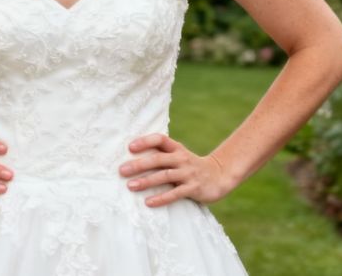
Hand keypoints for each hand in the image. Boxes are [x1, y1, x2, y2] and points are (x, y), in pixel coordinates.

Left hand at [118, 133, 232, 206]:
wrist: (219, 175)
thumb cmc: (190, 165)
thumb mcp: (179, 155)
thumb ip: (162, 153)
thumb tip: (134, 154)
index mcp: (177, 148)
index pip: (160, 139)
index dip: (145, 141)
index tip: (130, 147)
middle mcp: (182, 158)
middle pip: (158, 159)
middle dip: (139, 164)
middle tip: (122, 170)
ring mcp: (188, 173)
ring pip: (164, 176)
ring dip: (146, 181)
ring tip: (131, 186)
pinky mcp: (193, 188)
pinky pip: (175, 194)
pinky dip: (161, 198)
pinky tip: (148, 202)